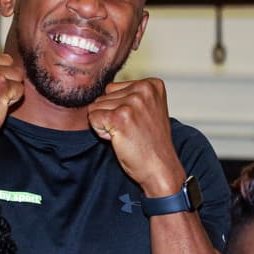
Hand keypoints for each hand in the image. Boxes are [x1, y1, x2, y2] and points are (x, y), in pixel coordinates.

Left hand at [87, 78, 184, 196]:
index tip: (138, 121)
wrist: (161, 168)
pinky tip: (119, 139)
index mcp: (152, 84)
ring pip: (96, 107)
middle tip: (132, 131)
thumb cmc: (151, 144)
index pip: (113, 88)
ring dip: (107, 124)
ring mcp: (132, 103)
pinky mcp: (119, 117)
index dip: (119, 108)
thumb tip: (99, 92)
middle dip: (112, 115)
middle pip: (103, 96)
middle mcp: (143, 89)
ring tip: (127, 135)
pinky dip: (101, 132)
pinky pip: (92, 118)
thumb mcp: (148, 110)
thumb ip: (130, 95)